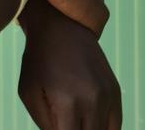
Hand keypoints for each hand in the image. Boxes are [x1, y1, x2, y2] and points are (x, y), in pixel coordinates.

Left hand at [19, 0, 121, 128]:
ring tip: (73, 118)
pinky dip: (102, 128)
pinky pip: (115, 125)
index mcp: (67, 102)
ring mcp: (108, 96)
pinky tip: (87, 120)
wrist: (60, 26)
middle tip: (63, 119)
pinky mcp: (115, 91)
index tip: (56, 126)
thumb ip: (44, 124)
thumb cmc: (38, 60)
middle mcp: (93, 100)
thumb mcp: (29, 91)